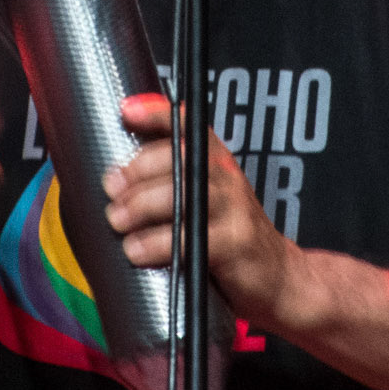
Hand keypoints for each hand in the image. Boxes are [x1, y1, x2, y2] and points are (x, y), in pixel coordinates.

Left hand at [102, 93, 288, 324]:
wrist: (277, 276)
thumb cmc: (230, 238)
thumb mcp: (205, 201)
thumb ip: (171, 183)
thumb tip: (116, 178)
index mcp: (216, 161)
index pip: (187, 124)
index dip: (156, 113)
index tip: (126, 112)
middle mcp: (227, 177)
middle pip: (178, 157)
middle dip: (137, 172)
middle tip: (111, 190)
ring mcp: (235, 208)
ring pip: (183, 194)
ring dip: (142, 206)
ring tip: (118, 221)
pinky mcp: (237, 243)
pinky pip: (190, 237)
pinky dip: (157, 244)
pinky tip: (138, 250)